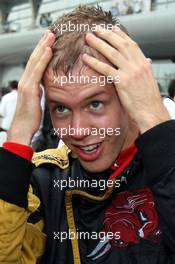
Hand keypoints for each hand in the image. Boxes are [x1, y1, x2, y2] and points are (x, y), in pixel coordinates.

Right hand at [8, 30, 55, 144]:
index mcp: (29, 83)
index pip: (36, 63)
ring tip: (51, 35)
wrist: (23, 127)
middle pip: (34, 58)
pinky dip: (43, 59)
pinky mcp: (29, 89)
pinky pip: (37, 71)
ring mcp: (26, 83)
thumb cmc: (31, 117)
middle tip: (50, 32)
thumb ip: (40, 90)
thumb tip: (46, 86)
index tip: (49, 42)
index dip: (42, 51)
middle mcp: (26, 80)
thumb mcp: (37, 100)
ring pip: (35, 61)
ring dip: (43, 46)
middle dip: (42, 44)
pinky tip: (49, 50)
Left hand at [82, 26, 169, 132]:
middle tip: (96, 29)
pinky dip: (94, 62)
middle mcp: (138, 65)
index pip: (131, 44)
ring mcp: (130, 72)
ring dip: (99, 43)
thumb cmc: (149, 99)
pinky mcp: (122, 82)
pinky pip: (105, 69)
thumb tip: (146, 60)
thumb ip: (145, 69)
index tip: (112, 28)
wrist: (151, 111)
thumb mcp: (149, 80)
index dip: (120, 35)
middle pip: (120, 45)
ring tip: (89, 37)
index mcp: (144, 63)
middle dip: (107, 35)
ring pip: (112, 53)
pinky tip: (86, 57)